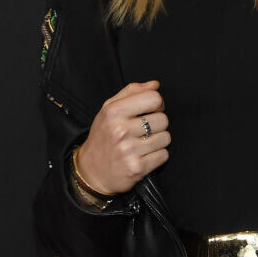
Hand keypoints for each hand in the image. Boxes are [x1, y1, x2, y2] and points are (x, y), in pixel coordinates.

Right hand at [74, 80, 170, 194]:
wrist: (90, 171)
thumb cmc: (103, 138)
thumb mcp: (109, 110)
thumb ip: (131, 92)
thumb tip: (155, 85)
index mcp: (113, 112)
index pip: (154, 98)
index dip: (157, 104)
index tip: (150, 111)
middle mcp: (120, 130)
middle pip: (163, 119)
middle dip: (157, 125)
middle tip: (143, 131)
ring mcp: (128, 150)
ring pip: (166, 138)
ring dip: (158, 141)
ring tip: (142, 144)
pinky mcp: (137, 168)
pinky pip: (164, 155)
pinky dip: (157, 156)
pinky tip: (143, 156)